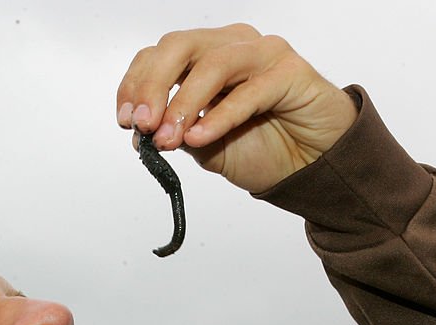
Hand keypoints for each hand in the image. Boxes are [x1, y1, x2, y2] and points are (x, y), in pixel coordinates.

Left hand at [116, 24, 358, 193]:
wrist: (311, 168)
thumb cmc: (262, 149)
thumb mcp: (205, 147)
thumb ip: (175, 133)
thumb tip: (140, 132)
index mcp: (206, 56)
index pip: (158, 56)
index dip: (135, 85)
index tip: (125, 121)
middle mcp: (232, 46)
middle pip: (179, 47)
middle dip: (152, 87)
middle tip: (141, 125)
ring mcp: (262, 54)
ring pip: (211, 64)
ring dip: (183, 104)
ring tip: (168, 140)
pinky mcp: (290, 72)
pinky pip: (248, 91)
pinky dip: (218, 116)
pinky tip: (199, 138)